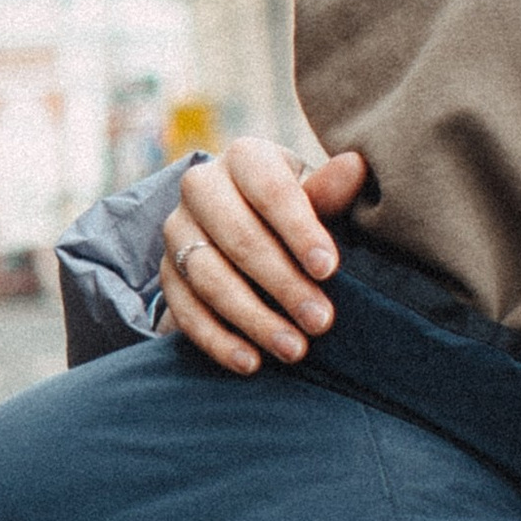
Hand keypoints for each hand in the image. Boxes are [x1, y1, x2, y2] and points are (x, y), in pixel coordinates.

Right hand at [162, 141, 367, 373]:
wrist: (253, 224)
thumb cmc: (299, 210)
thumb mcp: (318, 197)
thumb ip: (330, 192)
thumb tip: (354, 167)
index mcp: (245, 157)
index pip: (270, 191)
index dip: (299, 230)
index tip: (329, 269)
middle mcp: (201, 186)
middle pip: (238, 238)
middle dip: (283, 284)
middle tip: (322, 322)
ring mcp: (177, 230)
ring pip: (209, 277)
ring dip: (253, 318)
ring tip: (294, 350)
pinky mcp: (165, 272)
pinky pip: (184, 310)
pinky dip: (217, 340)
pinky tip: (250, 362)